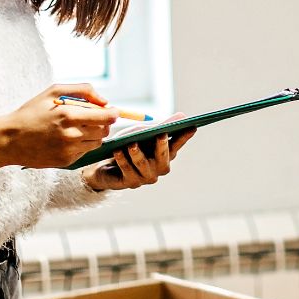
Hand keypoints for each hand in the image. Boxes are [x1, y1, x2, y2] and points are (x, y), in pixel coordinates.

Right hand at [0, 83, 119, 168]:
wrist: (9, 140)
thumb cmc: (30, 113)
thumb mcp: (53, 92)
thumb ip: (82, 90)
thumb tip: (105, 101)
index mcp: (68, 115)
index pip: (105, 117)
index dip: (113, 113)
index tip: (114, 111)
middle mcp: (71, 134)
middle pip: (104, 130)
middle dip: (103, 123)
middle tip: (93, 118)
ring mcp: (69, 150)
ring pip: (97, 142)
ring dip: (94, 134)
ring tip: (78, 128)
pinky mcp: (66, 162)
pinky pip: (85, 152)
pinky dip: (82, 144)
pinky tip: (67, 139)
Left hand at [81, 113, 196, 191]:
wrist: (106, 164)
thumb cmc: (127, 145)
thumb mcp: (143, 132)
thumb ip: (161, 126)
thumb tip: (182, 116)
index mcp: (166, 153)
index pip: (178, 144)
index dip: (184, 136)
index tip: (192, 126)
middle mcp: (159, 167)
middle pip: (164, 157)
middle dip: (162, 146)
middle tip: (161, 134)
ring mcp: (146, 177)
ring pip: (143, 165)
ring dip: (137, 154)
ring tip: (132, 144)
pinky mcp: (131, 183)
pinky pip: (127, 171)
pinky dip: (122, 160)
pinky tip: (117, 151)